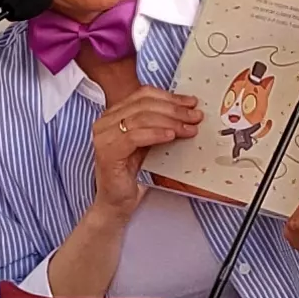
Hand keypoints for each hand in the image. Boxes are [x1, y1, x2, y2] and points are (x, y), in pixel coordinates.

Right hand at [88, 89, 203, 213]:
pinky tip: (171, 136)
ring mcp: (104, 136)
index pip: (143, 95)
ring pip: (141, 118)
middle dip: (174, 109)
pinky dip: (155, 134)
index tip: (191, 103)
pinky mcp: (107, 152)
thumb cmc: (130, 174)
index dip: (170, 96)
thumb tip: (185, 112)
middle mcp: (105, 122)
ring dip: (170, 121)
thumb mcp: (146, 143)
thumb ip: (157, 125)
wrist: (116, 202)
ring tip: (188, 128)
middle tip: (195, 116)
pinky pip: (134, 136)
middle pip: (144, 104)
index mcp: (113, 114)